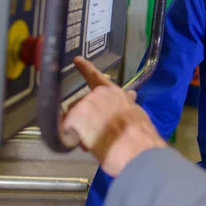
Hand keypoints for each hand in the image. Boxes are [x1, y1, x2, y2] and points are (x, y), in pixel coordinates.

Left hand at [62, 57, 166, 176]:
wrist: (132, 145)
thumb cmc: (138, 130)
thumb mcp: (135, 111)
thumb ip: (126, 102)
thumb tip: (130, 94)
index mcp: (112, 92)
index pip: (95, 76)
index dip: (85, 68)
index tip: (76, 60)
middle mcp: (96, 95)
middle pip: (83, 103)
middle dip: (87, 117)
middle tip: (96, 131)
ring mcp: (83, 107)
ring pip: (75, 118)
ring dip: (81, 128)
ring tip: (92, 142)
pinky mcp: (73, 121)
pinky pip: (66, 130)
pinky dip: (72, 138)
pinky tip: (82, 145)